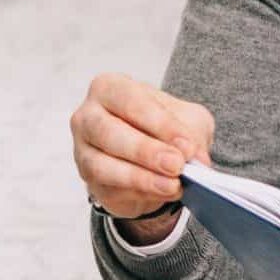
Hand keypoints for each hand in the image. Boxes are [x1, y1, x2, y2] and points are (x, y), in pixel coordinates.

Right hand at [70, 73, 213, 225]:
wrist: (149, 155)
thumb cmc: (161, 126)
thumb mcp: (186, 119)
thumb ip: (192, 133)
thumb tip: (196, 158)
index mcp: (110, 88)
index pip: (131, 101)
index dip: (160, 123)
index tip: (186, 145)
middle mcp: (89, 116)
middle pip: (109, 132)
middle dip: (146, 151)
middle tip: (176, 164)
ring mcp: (83, 149)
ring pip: (103, 165)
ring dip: (141, 177)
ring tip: (172, 184)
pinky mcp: (88, 179)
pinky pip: (110, 187)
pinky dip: (140, 191)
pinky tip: (163, 191)